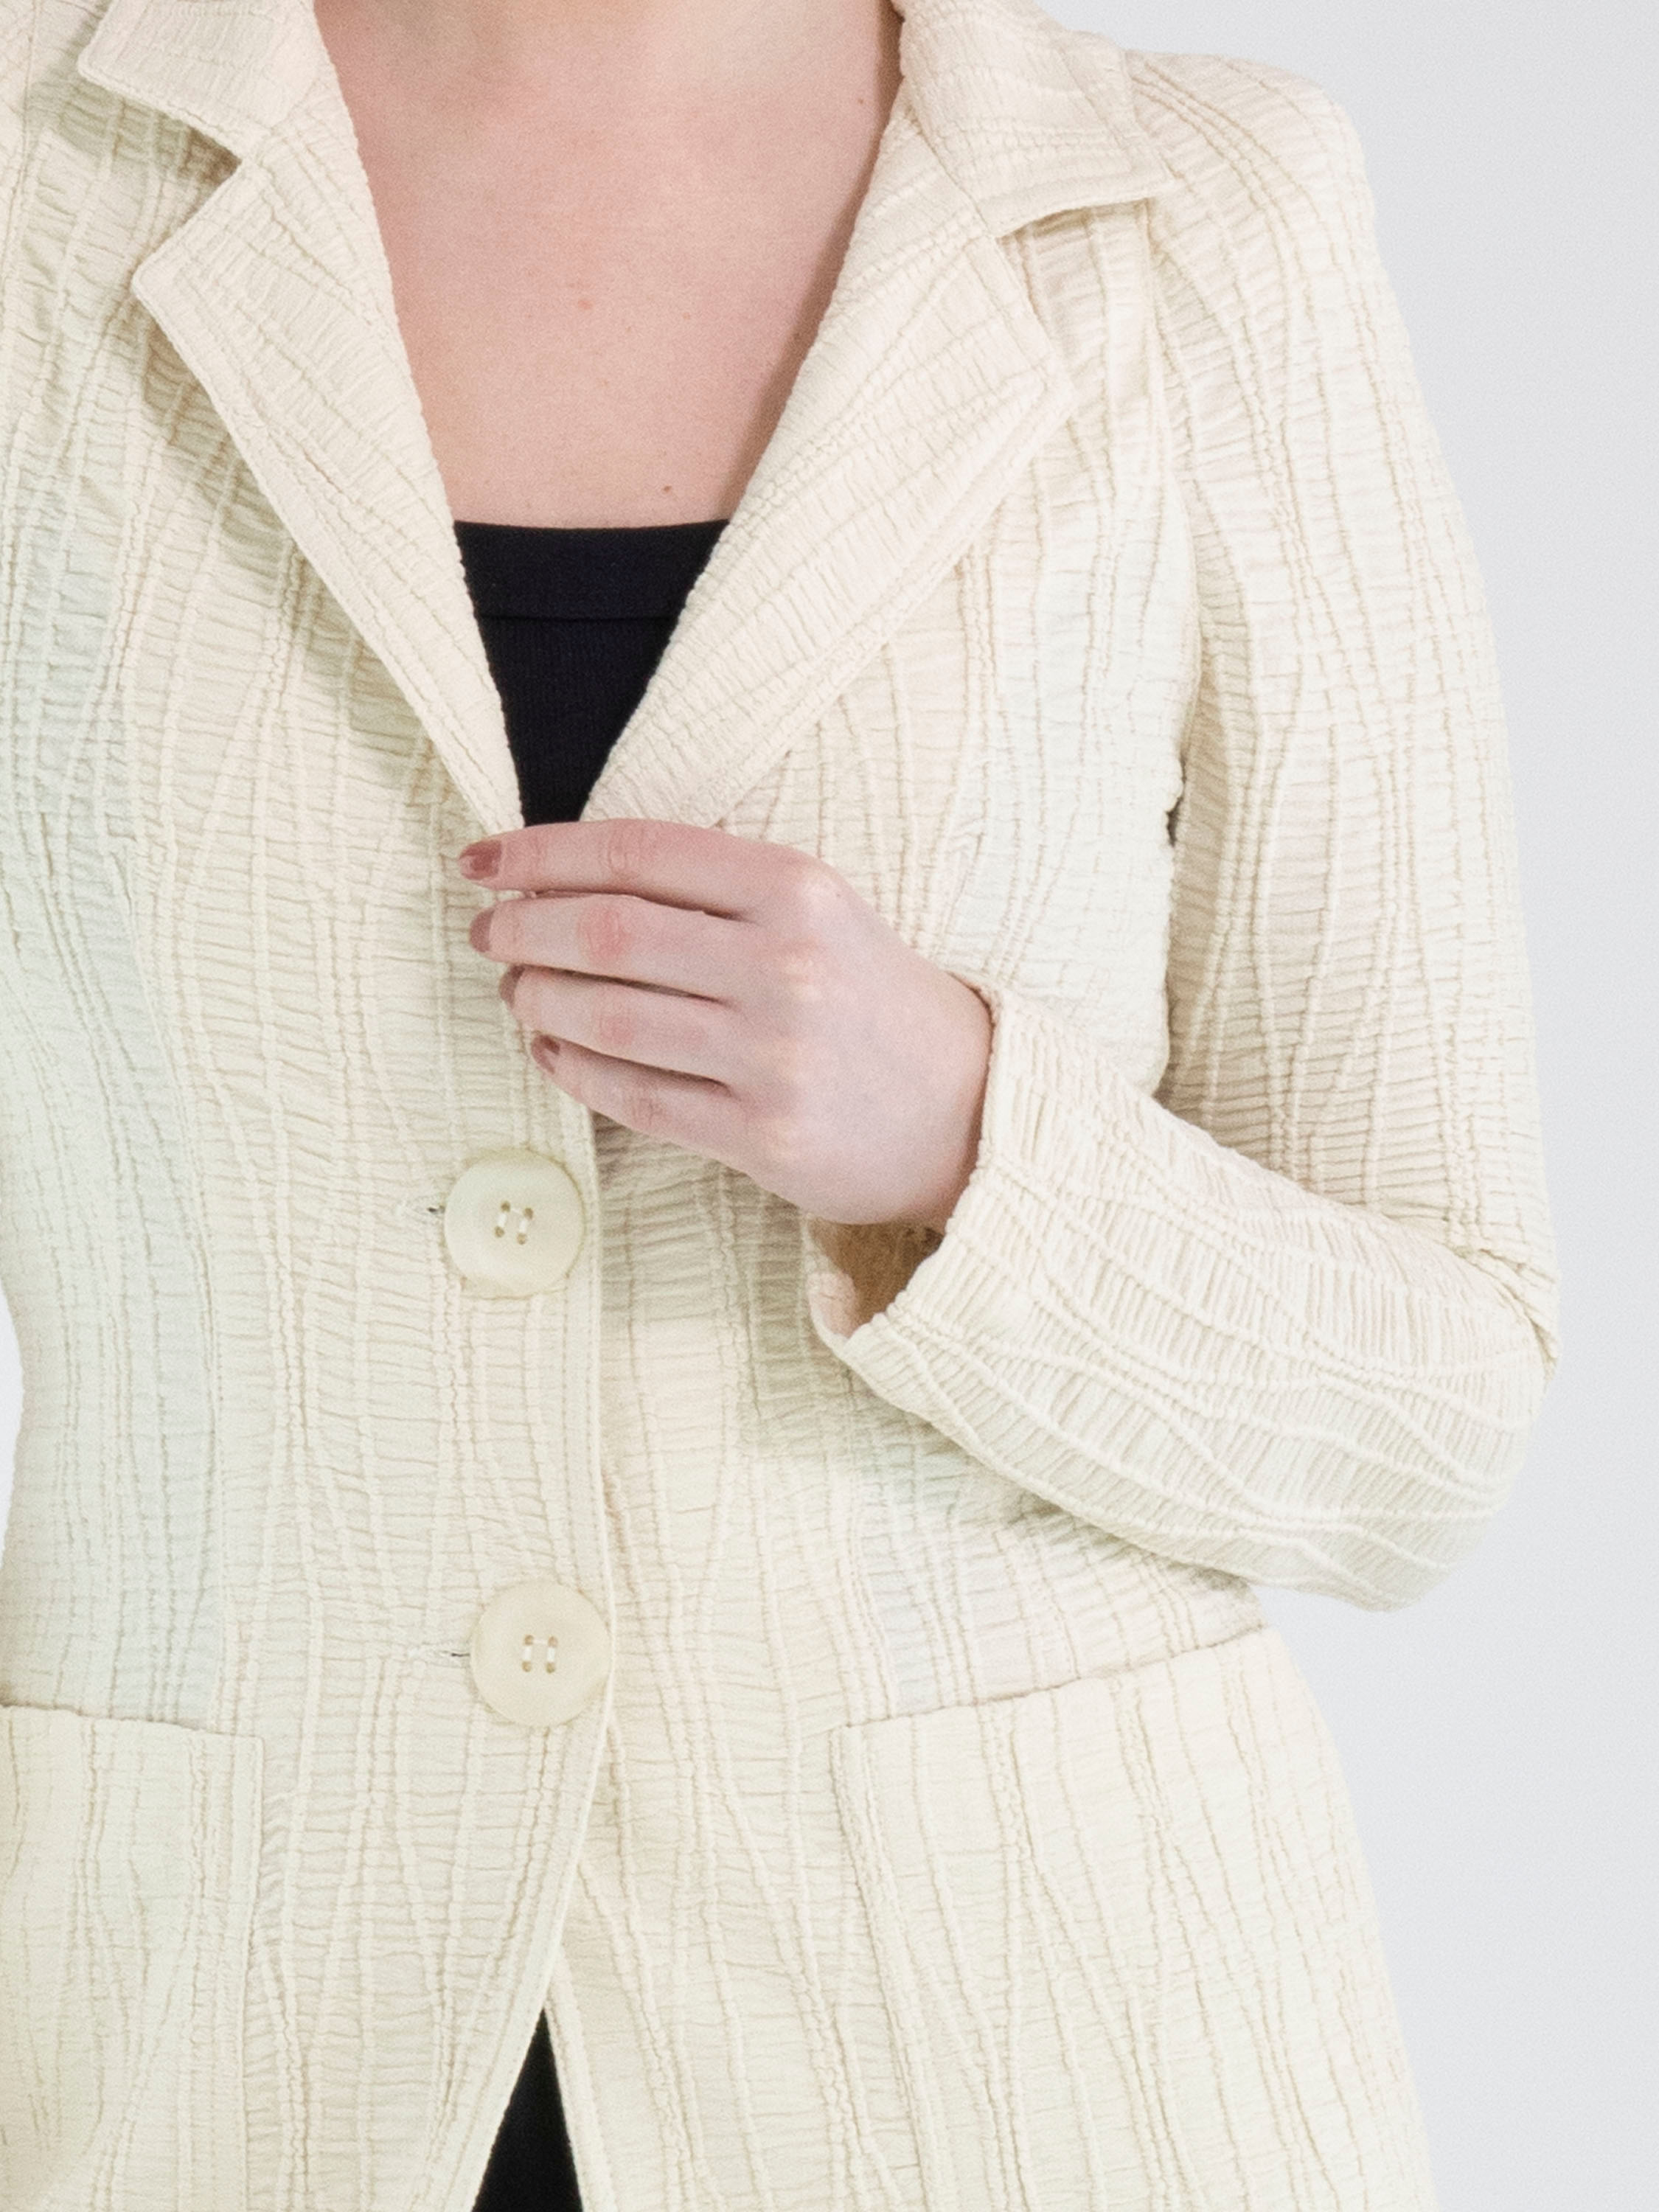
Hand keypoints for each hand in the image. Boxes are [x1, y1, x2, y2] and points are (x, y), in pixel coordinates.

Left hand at [457, 819, 990, 1231]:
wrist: (969, 1110)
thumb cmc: (871, 1001)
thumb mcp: (819, 912)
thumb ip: (714, 888)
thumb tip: (566, 878)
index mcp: (798, 889)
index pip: (639, 852)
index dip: (543, 852)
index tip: (482, 859)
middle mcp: (786, 965)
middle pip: (609, 933)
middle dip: (524, 928)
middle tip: (490, 932)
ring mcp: (773, 1056)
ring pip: (609, 1017)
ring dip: (538, 1000)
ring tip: (518, 991)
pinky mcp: (763, 1135)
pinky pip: (635, 1097)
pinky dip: (574, 1071)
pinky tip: (552, 1052)